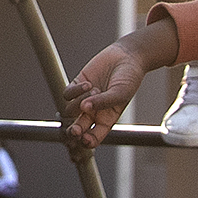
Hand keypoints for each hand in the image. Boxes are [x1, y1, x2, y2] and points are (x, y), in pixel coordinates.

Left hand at [61, 18, 183, 145]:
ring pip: (70, 110)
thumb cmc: (129, 78)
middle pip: (78, 127)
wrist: (127, 56)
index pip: (93, 137)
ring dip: (79, 103)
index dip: (87, 141)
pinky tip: (88, 84)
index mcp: (106, 119)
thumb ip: (104, 102)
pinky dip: (75, 91)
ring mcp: (84, 99)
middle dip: (75, 131)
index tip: (85, 139)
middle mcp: (94, 111)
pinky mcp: (77, 85)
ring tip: (94, 90)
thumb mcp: (121, 93)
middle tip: (76, 130)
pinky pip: (68, 94)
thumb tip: (84, 108)